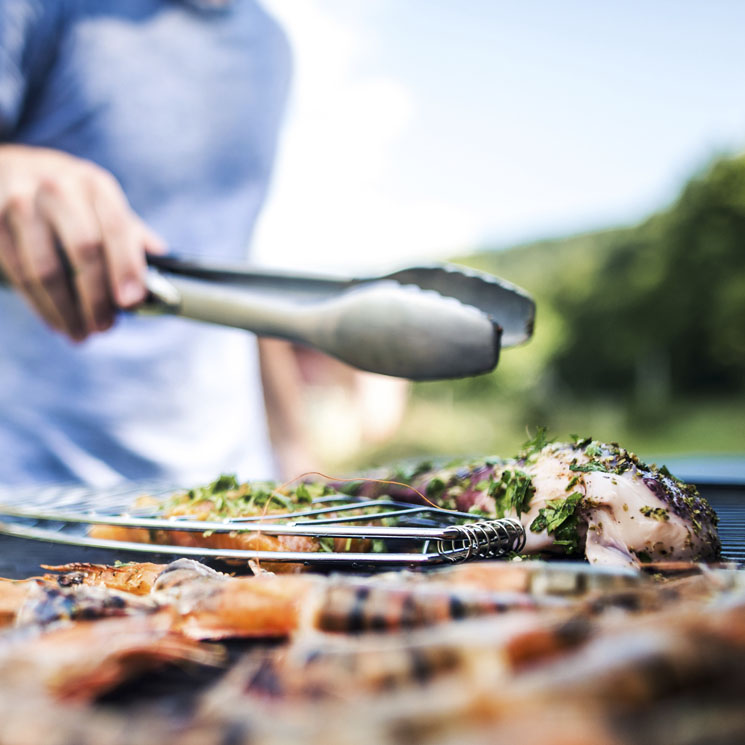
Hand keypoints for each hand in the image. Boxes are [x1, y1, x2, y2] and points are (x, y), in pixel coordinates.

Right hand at [0, 145, 164, 340]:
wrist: (6, 167)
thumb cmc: (67, 194)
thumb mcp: (100, 200)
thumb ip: (130, 231)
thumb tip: (164, 260)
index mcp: (95, 184)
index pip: (117, 228)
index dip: (127, 268)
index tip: (132, 302)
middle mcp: (59, 189)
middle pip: (84, 251)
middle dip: (97, 297)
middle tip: (106, 326)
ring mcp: (22, 205)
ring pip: (47, 270)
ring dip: (67, 310)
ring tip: (82, 333)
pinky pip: (20, 275)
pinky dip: (41, 306)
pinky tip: (57, 322)